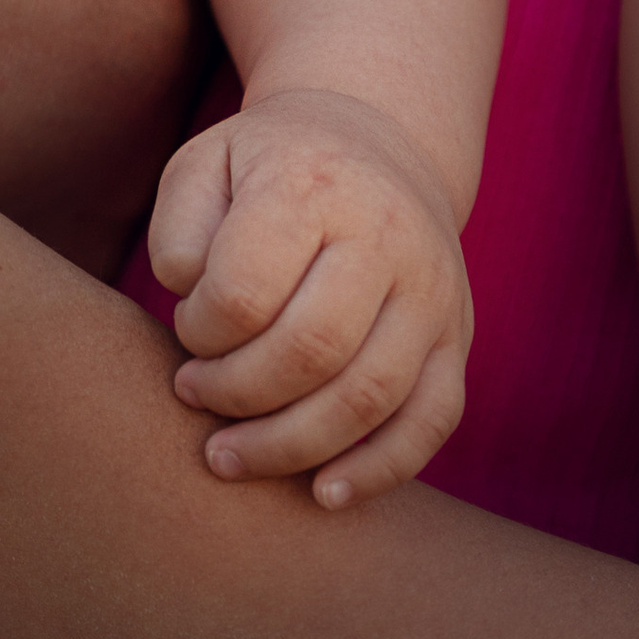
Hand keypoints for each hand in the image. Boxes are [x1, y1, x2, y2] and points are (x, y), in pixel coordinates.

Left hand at [146, 86, 471, 507]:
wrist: (377, 144)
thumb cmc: (270, 167)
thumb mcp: (206, 164)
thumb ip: (180, 230)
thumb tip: (190, 299)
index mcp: (313, 184)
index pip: (248, 289)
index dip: (201, 331)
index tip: (185, 329)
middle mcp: (387, 236)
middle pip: (311, 350)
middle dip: (238, 394)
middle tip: (192, 395)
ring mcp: (434, 291)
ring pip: (370, 396)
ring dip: (290, 445)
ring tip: (228, 454)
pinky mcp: (459, 338)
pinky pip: (432, 421)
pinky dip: (381, 469)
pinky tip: (323, 494)